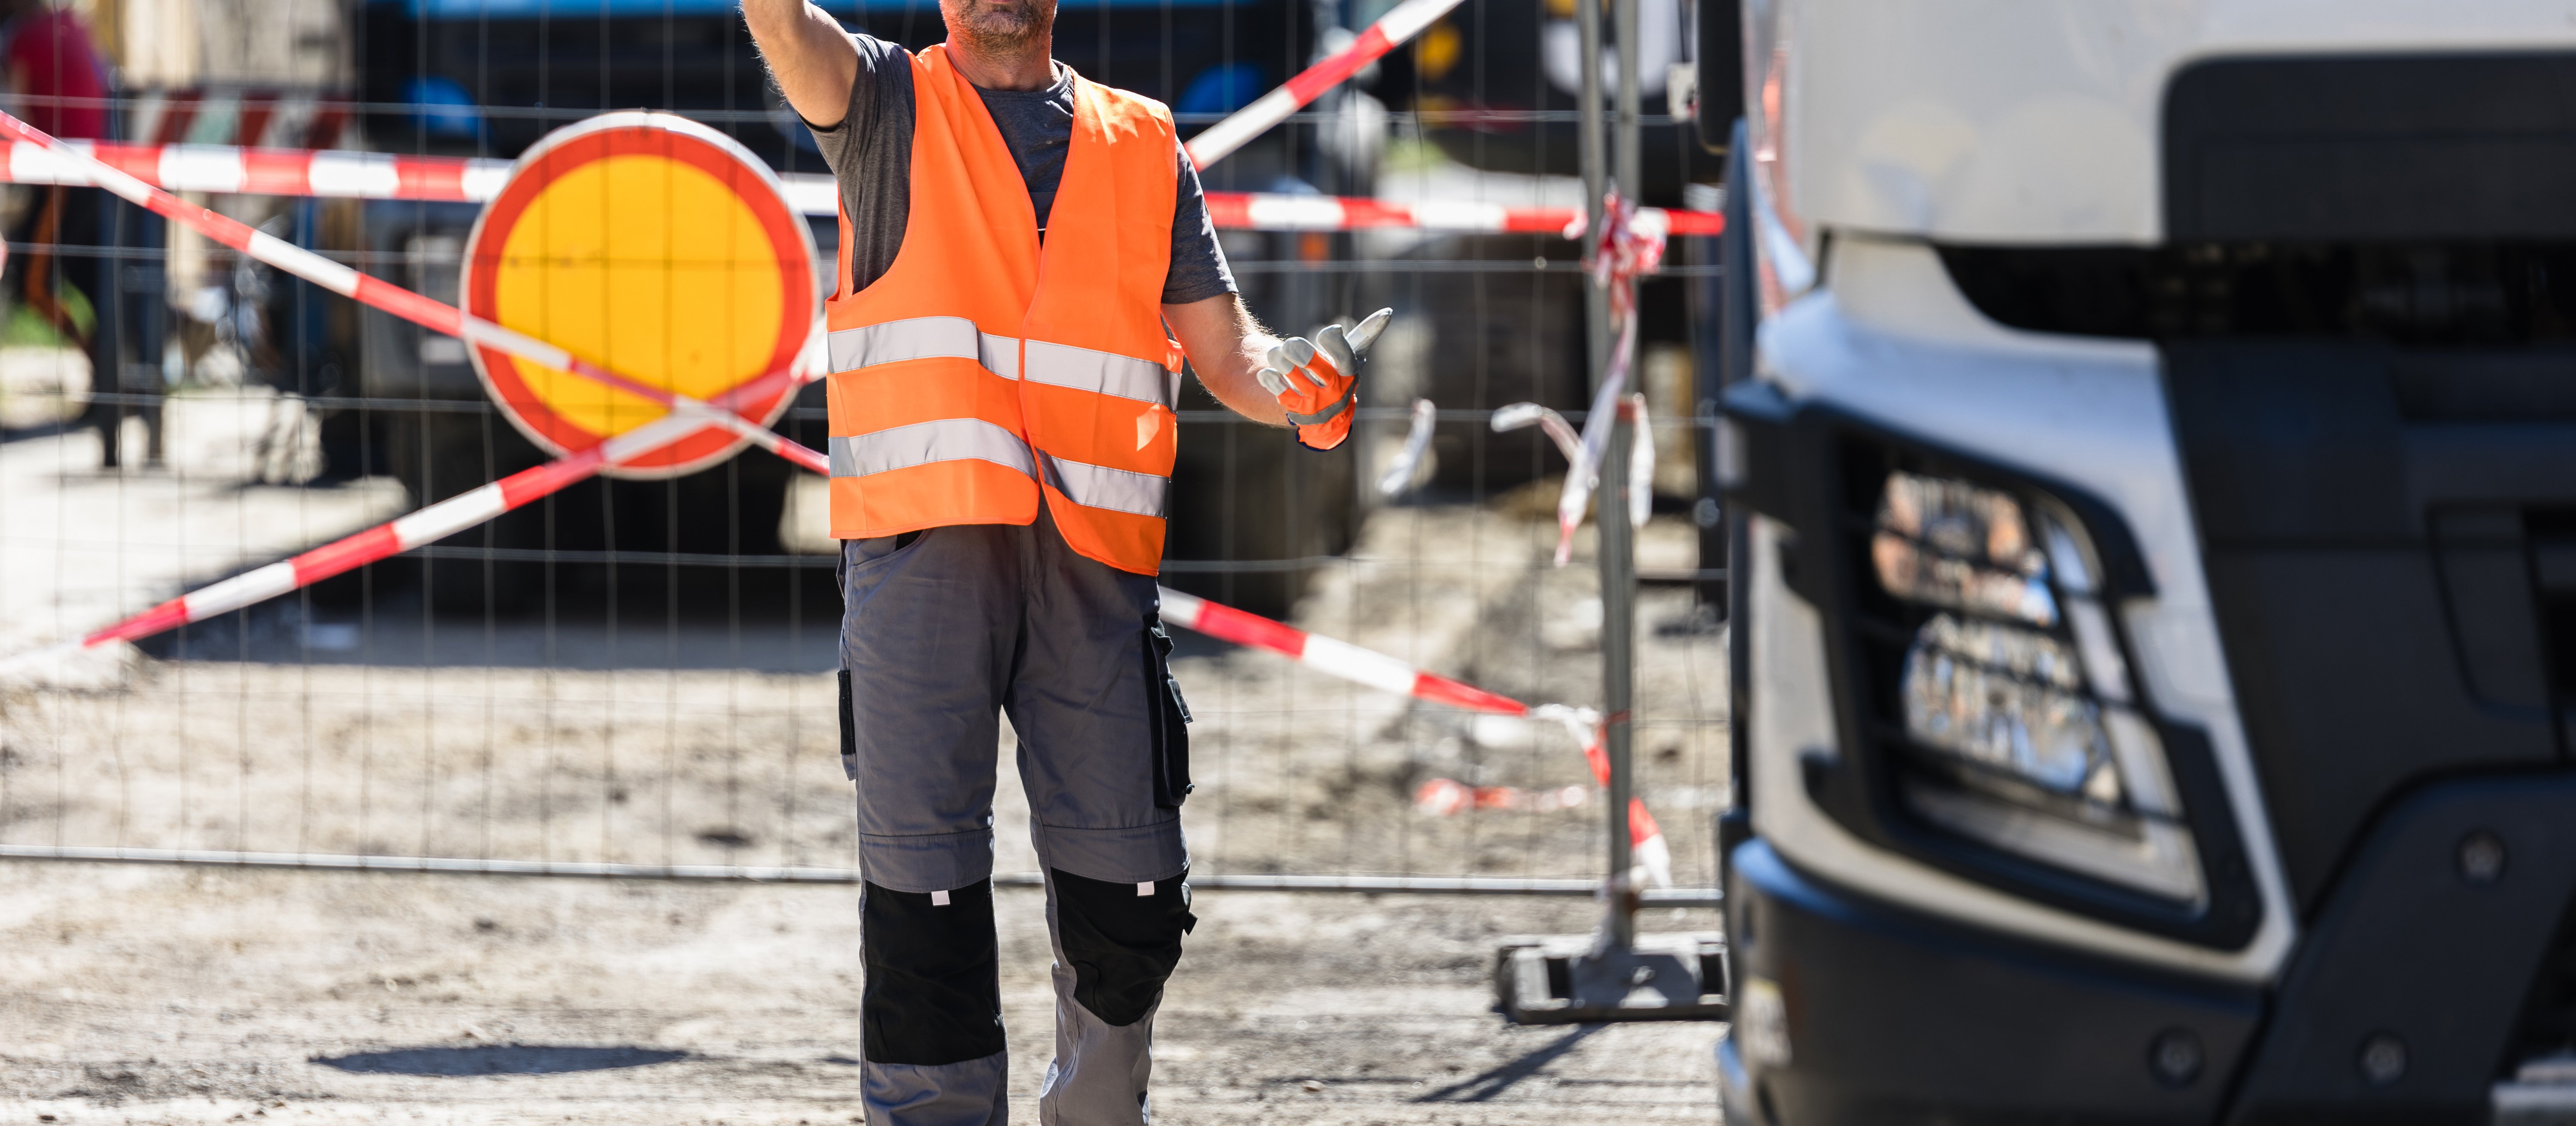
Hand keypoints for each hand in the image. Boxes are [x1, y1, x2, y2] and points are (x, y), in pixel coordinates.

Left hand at [1257, 308, 1390, 450]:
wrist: (1322, 416)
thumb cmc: (1337, 376)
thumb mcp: (1351, 357)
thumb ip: (1366, 334)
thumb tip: (1388, 312)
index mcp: (1350, 373)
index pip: (1345, 357)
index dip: (1335, 343)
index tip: (1328, 330)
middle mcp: (1335, 391)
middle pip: (1311, 362)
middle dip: (1297, 348)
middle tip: (1291, 343)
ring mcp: (1315, 404)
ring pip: (1289, 371)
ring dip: (1279, 357)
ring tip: (1278, 355)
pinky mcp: (1295, 413)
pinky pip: (1275, 387)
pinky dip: (1269, 376)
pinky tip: (1270, 372)